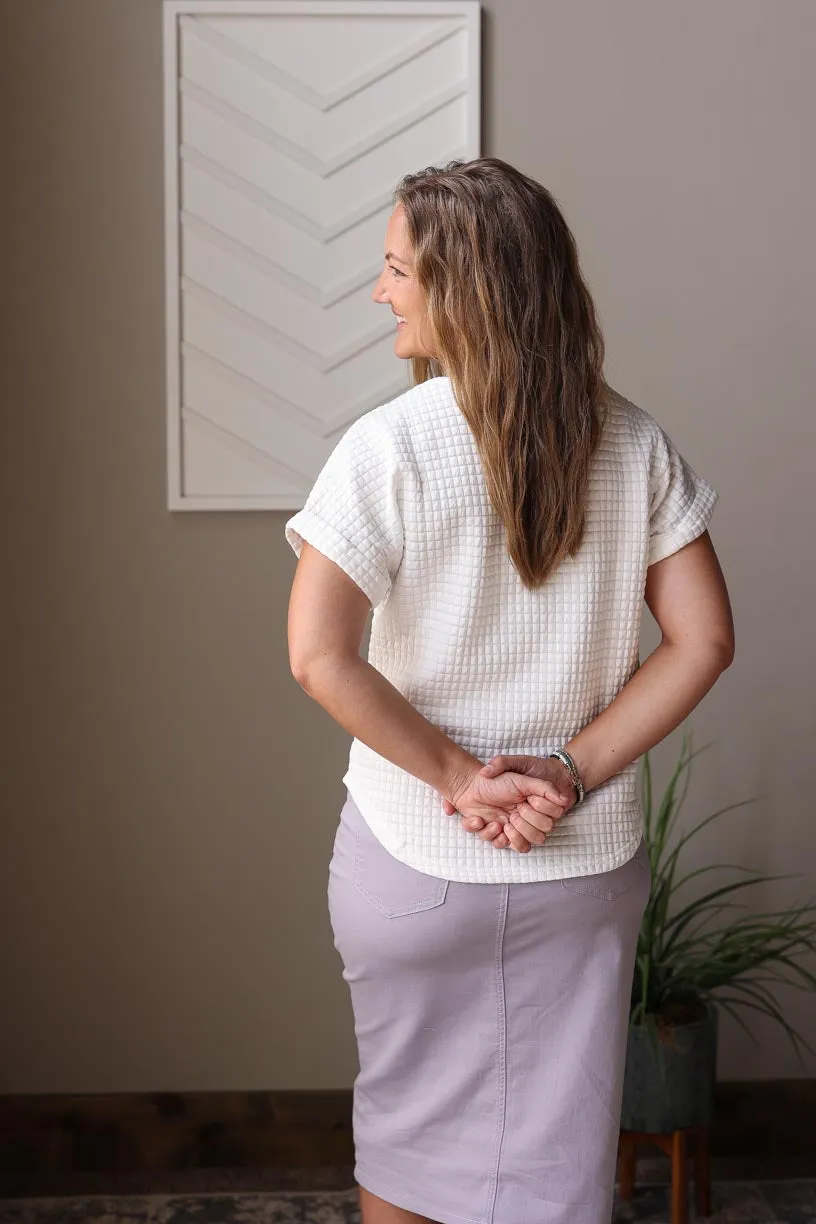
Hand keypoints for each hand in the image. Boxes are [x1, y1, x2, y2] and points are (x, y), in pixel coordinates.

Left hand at [445, 767, 570, 853]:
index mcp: (536, 809)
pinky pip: (501, 845)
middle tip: (514, 811)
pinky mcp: (496, 835)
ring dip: (513, 835)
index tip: (529, 800)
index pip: (551, 821)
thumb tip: (565, 799)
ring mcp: (512, 829)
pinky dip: (491, 834)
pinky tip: (483, 820)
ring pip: (524, 847)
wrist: (470, 784)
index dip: (540, 813)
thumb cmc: (498, 780)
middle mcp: (527, 821)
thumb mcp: (523, 778)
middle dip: (526, 823)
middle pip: (539, 837)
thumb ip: (544, 787)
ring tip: (502, 823)